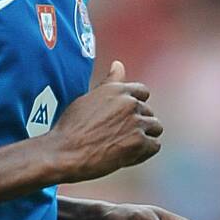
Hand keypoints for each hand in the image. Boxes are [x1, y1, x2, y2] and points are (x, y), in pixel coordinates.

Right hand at [47, 61, 162, 181]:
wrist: (64, 152)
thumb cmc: (71, 127)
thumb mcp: (88, 98)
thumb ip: (109, 83)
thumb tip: (119, 64)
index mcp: (117, 90)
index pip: (143, 93)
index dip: (135, 107)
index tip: (124, 119)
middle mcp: (129, 103)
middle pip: (149, 112)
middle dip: (138, 124)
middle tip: (117, 137)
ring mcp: (136, 122)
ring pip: (155, 128)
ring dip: (144, 137)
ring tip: (124, 146)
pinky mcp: (139, 142)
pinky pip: (154, 146)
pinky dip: (144, 152)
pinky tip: (127, 155)